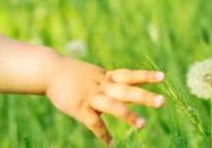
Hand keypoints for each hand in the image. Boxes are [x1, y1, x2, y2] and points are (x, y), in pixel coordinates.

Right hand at [45, 58, 164, 145]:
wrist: (49, 71)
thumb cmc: (71, 74)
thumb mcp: (92, 74)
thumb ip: (107, 83)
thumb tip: (122, 92)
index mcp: (105, 77)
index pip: (129, 75)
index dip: (145, 76)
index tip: (163, 77)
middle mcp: (101, 85)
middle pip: (126, 90)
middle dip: (145, 96)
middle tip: (162, 101)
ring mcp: (91, 96)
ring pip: (113, 105)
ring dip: (128, 115)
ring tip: (143, 125)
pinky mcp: (80, 108)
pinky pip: (94, 123)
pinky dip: (103, 134)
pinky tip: (111, 143)